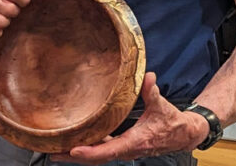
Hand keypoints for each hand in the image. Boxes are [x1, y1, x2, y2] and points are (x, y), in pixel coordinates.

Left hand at [50, 73, 207, 163]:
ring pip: (97, 156)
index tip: (73, 150)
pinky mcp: (123, 146)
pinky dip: (87, 148)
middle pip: (97, 157)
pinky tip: (74, 143)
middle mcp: (127, 149)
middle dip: (74, 157)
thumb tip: (149, 77)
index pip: (109, 150)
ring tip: (56, 150)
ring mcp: (124, 149)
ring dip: (77, 155)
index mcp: (135, 142)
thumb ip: (152, 92)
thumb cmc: (172, 122)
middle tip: (53, 153)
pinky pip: (102, 150)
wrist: (182, 135)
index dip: (90, 152)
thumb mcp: (162, 106)